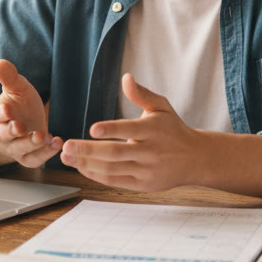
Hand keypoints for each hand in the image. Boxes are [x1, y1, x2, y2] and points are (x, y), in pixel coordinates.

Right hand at [0, 59, 60, 166]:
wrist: (26, 120)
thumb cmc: (20, 102)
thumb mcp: (17, 87)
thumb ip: (10, 77)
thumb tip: (0, 62)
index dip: (1, 112)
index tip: (7, 109)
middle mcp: (4, 133)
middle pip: (5, 135)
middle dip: (14, 131)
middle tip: (22, 127)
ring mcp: (15, 146)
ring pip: (20, 149)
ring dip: (31, 144)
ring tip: (44, 136)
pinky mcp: (28, 157)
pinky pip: (33, 160)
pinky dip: (44, 154)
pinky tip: (57, 143)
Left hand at [60, 74, 202, 191]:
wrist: (195, 159)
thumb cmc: (173, 129)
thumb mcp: (162, 107)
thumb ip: (142, 94)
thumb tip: (126, 77)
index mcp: (153, 130)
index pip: (130, 130)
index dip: (111, 130)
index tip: (92, 129)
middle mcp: (149, 152)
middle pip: (115, 153)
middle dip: (88, 150)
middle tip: (66, 146)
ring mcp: (146, 170)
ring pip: (111, 169)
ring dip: (86, 163)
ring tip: (66, 156)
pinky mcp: (142, 184)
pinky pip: (114, 181)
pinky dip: (96, 175)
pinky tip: (81, 166)